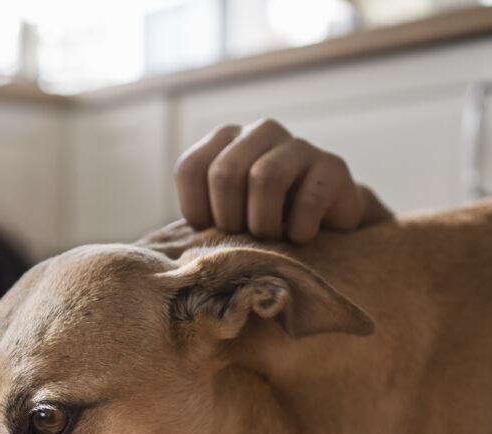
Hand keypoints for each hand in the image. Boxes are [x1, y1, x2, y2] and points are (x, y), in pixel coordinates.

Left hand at [174, 118, 391, 242]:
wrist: (326, 228)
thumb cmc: (263, 225)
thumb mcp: (224, 219)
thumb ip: (197, 219)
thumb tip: (159, 243)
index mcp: (225, 141)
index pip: (191, 168)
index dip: (199, 210)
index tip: (215, 229)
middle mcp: (260, 132)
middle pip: (225, 172)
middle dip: (231, 218)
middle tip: (247, 236)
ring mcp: (298, 145)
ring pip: (265, 177)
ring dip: (265, 224)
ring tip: (274, 237)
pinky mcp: (332, 165)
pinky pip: (307, 198)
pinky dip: (299, 230)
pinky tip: (302, 237)